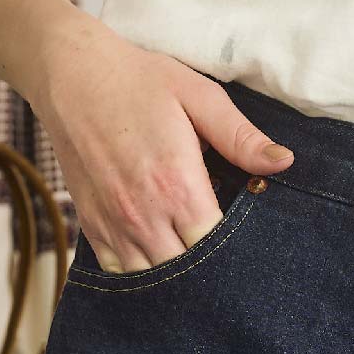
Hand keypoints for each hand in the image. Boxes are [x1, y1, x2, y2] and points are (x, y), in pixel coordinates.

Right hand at [33, 19, 293, 271]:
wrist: (70, 73)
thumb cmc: (138, 80)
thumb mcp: (197, 96)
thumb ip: (240, 136)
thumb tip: (284, 162)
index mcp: (177, 184)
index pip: (216, 247)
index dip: (235, 251)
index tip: (247, 242)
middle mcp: (144, 214)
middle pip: (187, 273)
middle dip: (208, 269)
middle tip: (224, 255)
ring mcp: (115, 224)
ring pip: (153, 280)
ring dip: (176, 276)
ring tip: (192, 257)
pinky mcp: (92, 226)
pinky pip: (120, 272)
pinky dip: (141, 273)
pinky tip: (158, 257)